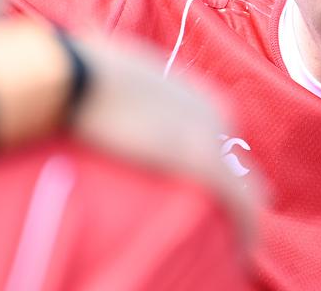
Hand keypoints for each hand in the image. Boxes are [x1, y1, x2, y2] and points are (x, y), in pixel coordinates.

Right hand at [0, 21, 257, 241]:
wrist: (76, 77)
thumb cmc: (80, 71)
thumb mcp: (108, 71)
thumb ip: (117, 86)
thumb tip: (89, 89)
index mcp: (188, 89)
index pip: (210, 131)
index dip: (204, 158)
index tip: (192, 182)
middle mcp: (209, 108)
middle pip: (227, 156)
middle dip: (224, 184)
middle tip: (213, 218)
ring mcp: (209, 134)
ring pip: (238, 180)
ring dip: (238, 209)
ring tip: (231, 240)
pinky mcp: (203, 161)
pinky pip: (237, 198)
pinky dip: (244, 224)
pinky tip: (244, 249)